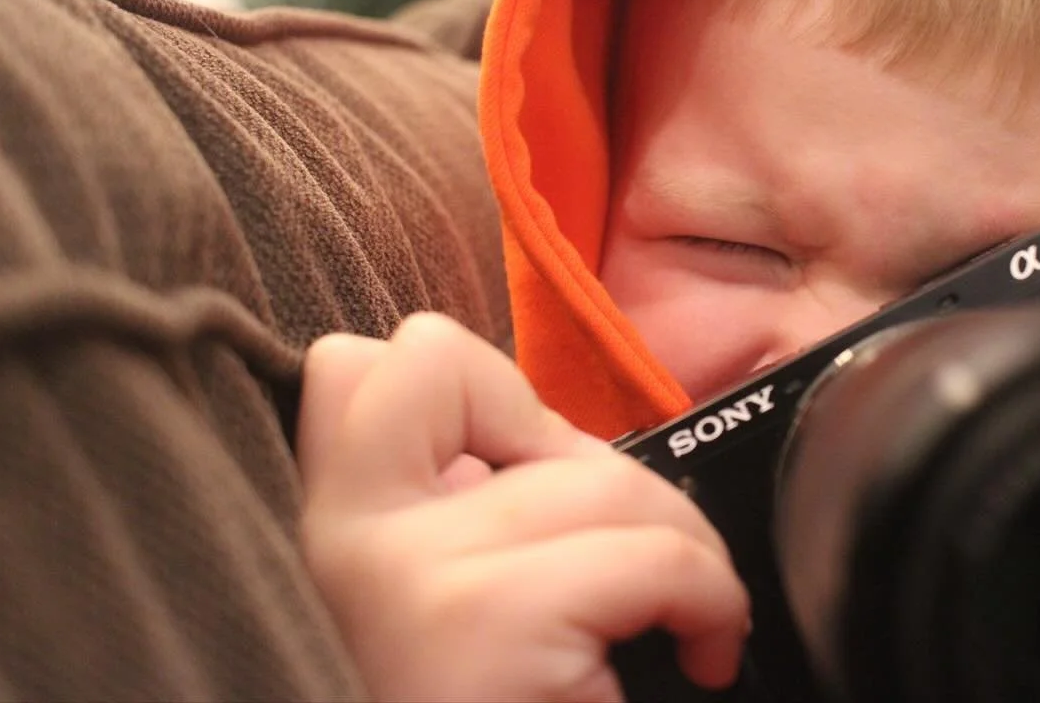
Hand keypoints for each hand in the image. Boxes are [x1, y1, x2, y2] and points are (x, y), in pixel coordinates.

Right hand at [296, 313, 749, 702]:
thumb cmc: (478, 697)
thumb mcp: (443, 609)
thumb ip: (462, 516)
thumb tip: (546, 449)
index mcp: (329, 535)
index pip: (359, 369)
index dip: (476, 392)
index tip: (529, 474)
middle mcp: (349, 545)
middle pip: (519, 406)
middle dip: (614, 482)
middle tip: (634, 576)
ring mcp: (415, 582)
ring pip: (609, 482)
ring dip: (681, 547)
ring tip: (679, 619)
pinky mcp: (489, 630)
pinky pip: (655, 559)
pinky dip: (710, 598)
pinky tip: (699, 651)